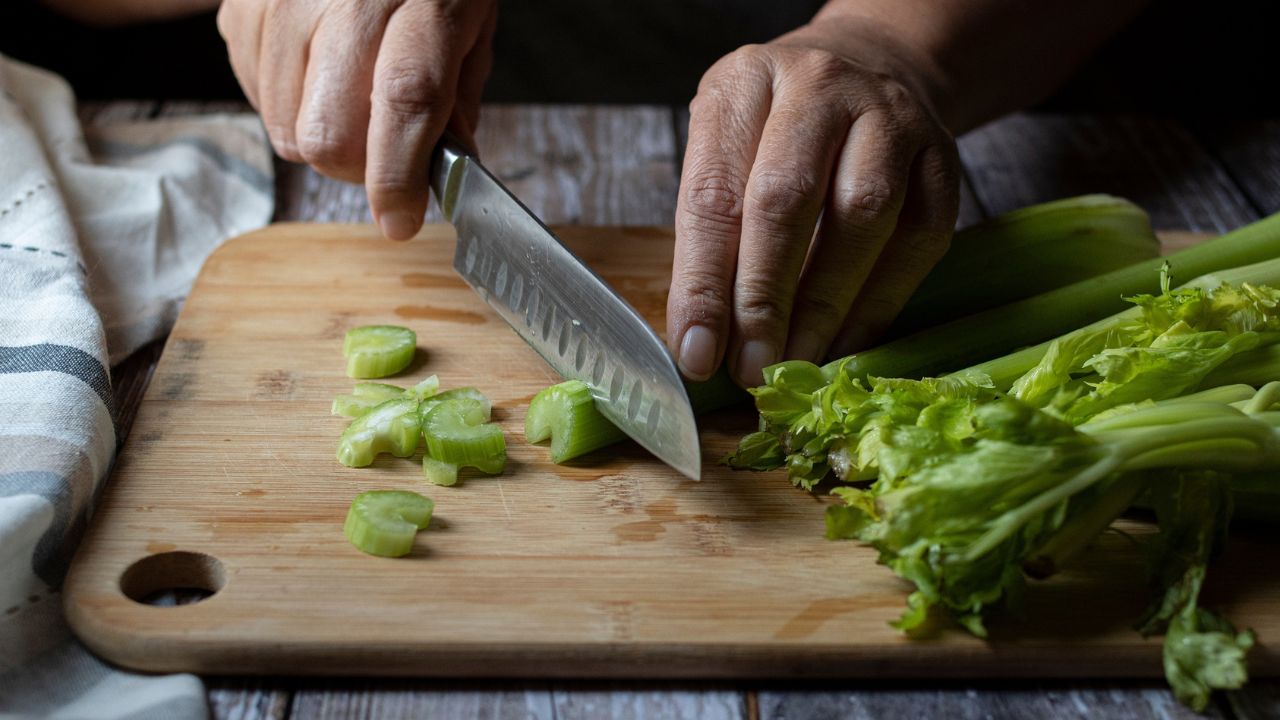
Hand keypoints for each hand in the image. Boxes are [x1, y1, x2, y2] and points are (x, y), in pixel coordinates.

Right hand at [217, 0, 496, 238]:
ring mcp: (283, 0)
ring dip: (319, 139)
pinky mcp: (241, 6)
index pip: (405, 99)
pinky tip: (315, 74)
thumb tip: (443, 173)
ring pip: (284, 128)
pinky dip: (285, 106)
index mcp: (424, 1)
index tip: (400, 221)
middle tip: (378, 156)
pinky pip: (253, 95)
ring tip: (346, 101)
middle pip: (328, 132)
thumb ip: (458, 100)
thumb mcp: (470, 24)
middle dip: (355, 168)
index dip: (397, 175)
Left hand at [668, 15, 960, 386]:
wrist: (868, 67)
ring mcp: (891, 117)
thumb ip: (710, 233)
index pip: (714, 193)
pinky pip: (919, 239)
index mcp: (746, 83)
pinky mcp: (943, 157)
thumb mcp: (724, 151)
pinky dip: (881, 302)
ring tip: (797, 363)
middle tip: (752, 369)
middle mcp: (820, 87)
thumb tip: (702, 340)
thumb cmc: (776, 129)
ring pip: (864, 217)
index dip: (704, 283)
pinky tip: (848, 343)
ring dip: (826, 306)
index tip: (698, 352)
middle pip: (787, 201)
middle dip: (765, 300)